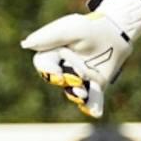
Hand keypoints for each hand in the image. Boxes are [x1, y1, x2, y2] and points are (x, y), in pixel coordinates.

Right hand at [21, 0, 140, 116]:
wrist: (115, 33)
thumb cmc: (90, 28)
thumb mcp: (71, 28)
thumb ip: (50, 36)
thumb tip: (25, 44)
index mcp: (53, 53)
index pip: (43, 64)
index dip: (47, 70)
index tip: (57, 72)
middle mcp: (63, 69)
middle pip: (57, 79)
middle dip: (66, 80)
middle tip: (78, 78)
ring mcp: (79, 79)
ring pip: (72, 91)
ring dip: (76, 94)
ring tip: (83, 92)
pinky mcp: (95, 86)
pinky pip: (92, 99)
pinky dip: (93, 106)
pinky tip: (97, 113)